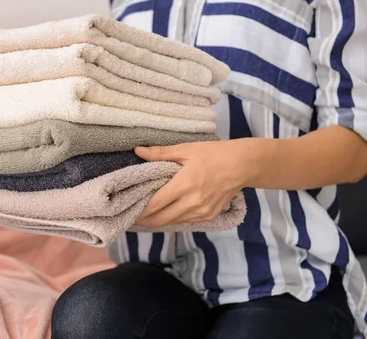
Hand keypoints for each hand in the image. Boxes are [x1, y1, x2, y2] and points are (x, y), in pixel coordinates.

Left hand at [134, 139, 254, 226]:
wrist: (244, 165)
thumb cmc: (214, 154)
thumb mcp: (186, 149)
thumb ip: (160, 153)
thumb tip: (137, 151)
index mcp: (185, 185)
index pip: (156, 204)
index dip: (140, 211)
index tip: (127, 210)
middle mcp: (193, 202)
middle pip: (162, 218)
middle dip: (144, 220)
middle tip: (130, 217)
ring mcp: (202, 211)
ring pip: (173, 222)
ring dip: (157, 221)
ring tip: (143, 217)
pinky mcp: (209, 215)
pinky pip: (185, 221)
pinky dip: (172, 219)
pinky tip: (163, 214)